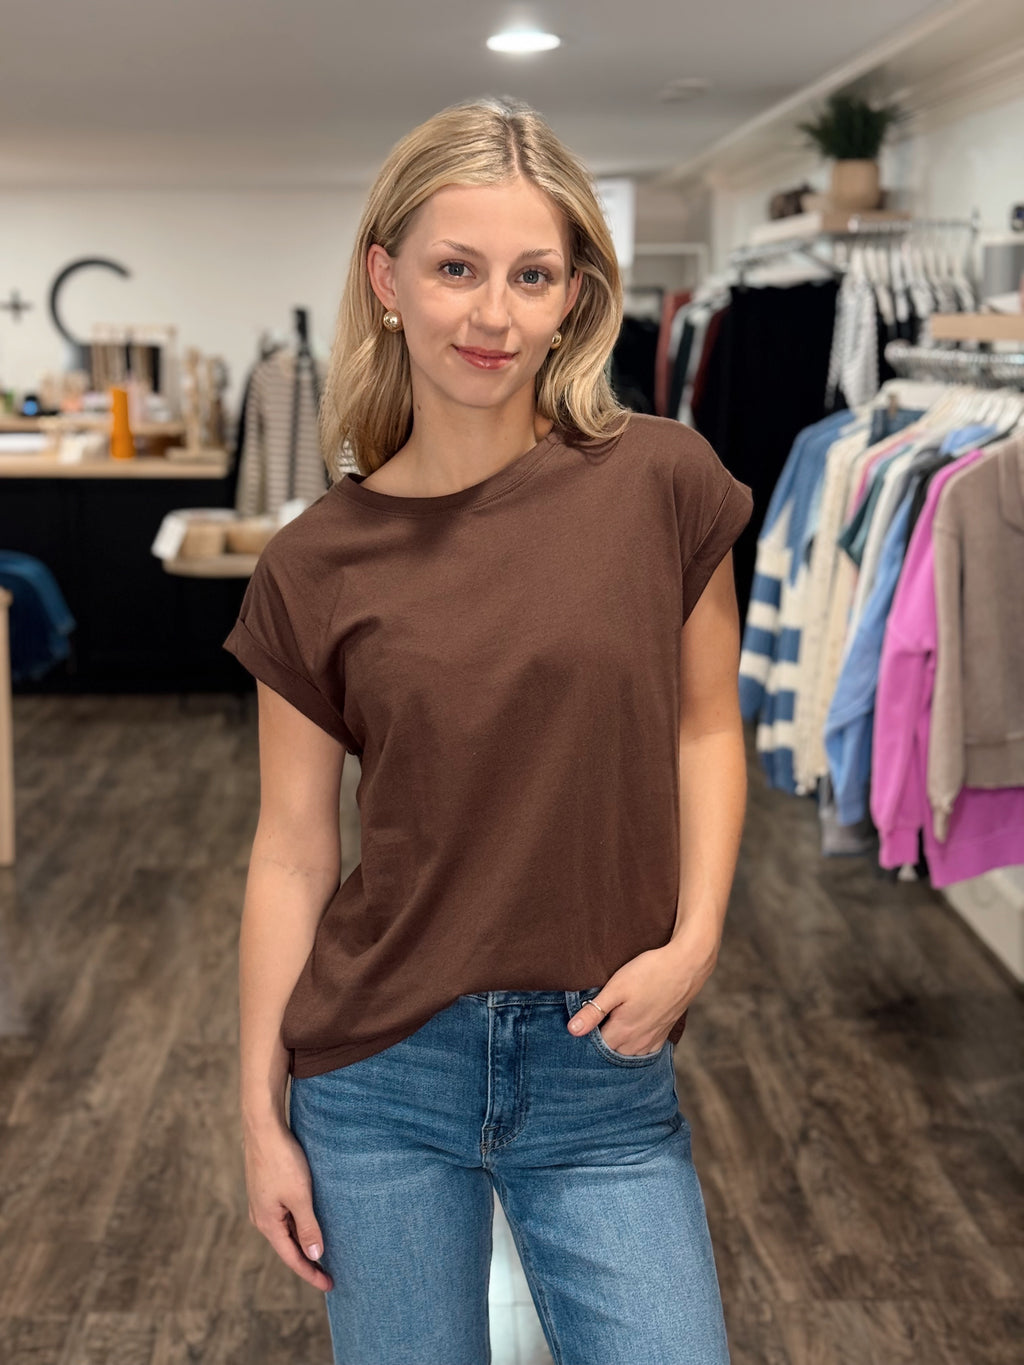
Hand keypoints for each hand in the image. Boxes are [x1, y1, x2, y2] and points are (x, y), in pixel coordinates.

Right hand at [242, 1117, 334, 1292]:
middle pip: (288, 1246)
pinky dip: (299, 1223)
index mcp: (268, 1223)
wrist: (263, 1127)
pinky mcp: (266, 1188)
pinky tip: (311, 1219)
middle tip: (330, 1272)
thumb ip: (307, 1226)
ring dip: (303, 1240)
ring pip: (286, 1229)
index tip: (330, 1285)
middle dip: (308, 1260)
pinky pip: (285, 1214)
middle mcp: (261, 1217)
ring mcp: (262, 1202)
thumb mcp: (300, 1196)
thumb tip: (315, 1254)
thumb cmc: (282, 1160)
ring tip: (324, 1249)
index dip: (312, 1273)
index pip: (292, 1258)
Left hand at [566, 928, 720, 1053]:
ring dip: (618, 1048)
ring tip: (608, 1032)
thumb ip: (594, 1011)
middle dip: (600, 1045)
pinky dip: (636, 1049)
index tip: (580, 1026)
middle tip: (592, 1027)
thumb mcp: (616, 987)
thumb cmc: (650, 972)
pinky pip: (647, 1051)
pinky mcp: (665, 1032)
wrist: (687, 965)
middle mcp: (638, 1040)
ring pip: (630, 1054)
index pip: (596, 1047)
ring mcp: (654, 1038)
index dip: (586, 1038)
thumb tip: (573, 1030)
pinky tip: (631, 1038)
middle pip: (612, 1053)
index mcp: (623, 1031)